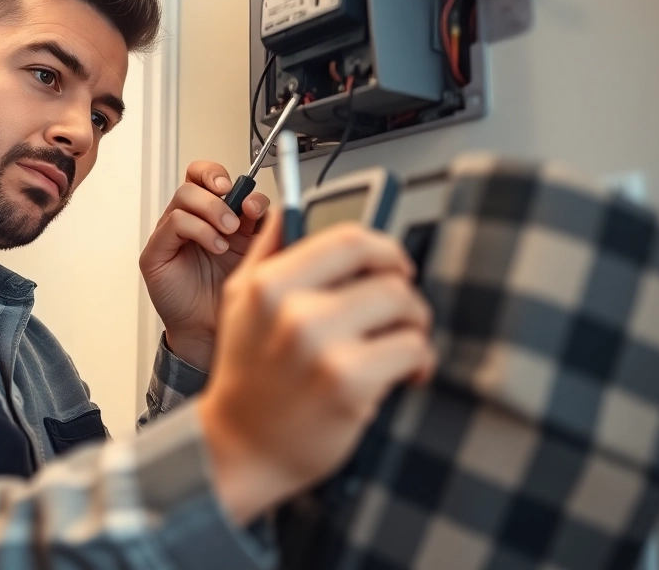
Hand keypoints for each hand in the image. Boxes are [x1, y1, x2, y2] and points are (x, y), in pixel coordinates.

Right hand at [139, 161, 270, 370]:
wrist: (214, 332)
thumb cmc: (232, 296)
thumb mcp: (257, 255)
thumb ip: (265, 230)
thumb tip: (280, 209)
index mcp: (217, 214)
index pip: (213, 175)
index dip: (232, 178)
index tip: (253, 202)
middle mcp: (194, 219)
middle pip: (196, 176)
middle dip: (220, 186)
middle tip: (238, 210)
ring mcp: (173, 233)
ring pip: (185, 196)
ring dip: (213, 210)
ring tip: (228, 235)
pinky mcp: (157, 251)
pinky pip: (173, 223)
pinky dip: (199, 230)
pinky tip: (216, 247)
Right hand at [197, 208, 436, 524]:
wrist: (239, 448)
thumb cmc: (247, 377)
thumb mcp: (239, 304)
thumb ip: (266, 252)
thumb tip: (287, 210)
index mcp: (270, 284)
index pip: (350, 240)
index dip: (385, 249)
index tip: (393, 266)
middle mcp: (294, 310)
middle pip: (389, 276)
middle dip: (405, 297)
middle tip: (399, 317)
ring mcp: (322, 347)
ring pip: (408, 311)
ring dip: (415, 329)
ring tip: (398, 347)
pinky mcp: (349, 384)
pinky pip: (414, 351)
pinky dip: (419, 363)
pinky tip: (402, 375)